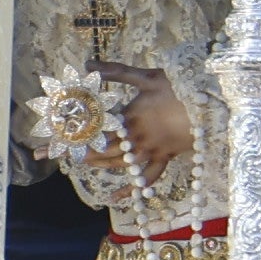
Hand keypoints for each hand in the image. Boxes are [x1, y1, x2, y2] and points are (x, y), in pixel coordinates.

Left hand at [27, 61, 193, 209]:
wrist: (212, 103)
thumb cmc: (180, 86)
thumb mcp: (146, 76)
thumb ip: (115, 71)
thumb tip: (88, 62)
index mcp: (128, 117)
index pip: (92, 129)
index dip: (69, 135)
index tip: (48, 141)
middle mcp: (136, 138)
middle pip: (100, 150)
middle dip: (75, 152)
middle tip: (52, 154)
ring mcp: (150, 152)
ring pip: (119, 164)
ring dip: (99, 164)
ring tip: (82, 162)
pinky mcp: (165, 159)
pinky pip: (146, 179)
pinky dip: (130, 189)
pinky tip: (116, 197)